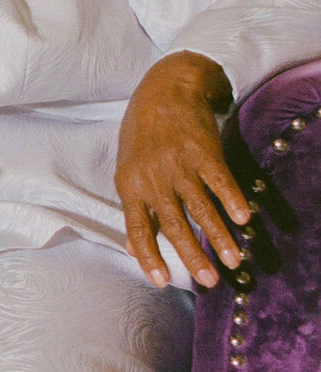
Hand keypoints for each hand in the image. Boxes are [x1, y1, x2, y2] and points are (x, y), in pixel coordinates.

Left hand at [117, 52, 249, 287]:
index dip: (149, 256)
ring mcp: (179, 164)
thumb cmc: (143, 135)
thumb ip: (134, 208)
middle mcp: (153, 177)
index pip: (138, 229)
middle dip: (192, 256)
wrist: (165, 90)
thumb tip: (131, 249)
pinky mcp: (204, 151)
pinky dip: (232, 201)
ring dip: (219, 236)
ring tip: (234, 260)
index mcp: (130, 185)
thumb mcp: (128, 169)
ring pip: (201, 207)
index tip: (161, 281)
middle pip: (174, 224)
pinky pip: (220, 181)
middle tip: (209, 281)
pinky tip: (244, 219)